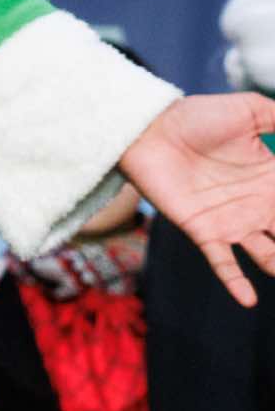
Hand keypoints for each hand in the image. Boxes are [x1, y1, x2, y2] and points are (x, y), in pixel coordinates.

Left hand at [120, 92, 274, 305]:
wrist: (147, 127)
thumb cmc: (196, 117)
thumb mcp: (247, 111)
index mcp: (274, 180)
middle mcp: (260, 207)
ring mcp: (233, 222)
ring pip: (269, 256)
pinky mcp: (203, 231)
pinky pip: (223, 263)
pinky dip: (235, 282)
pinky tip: (248, 299)